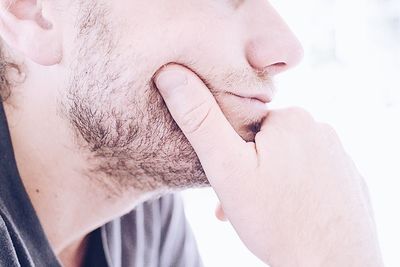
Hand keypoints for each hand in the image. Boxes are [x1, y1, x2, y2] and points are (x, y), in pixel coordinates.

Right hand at [155, 64, 382, 266]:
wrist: (332, 265)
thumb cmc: (276, 219)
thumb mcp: (226, 168)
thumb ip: (200, 119)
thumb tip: (171, 73)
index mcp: (289, 118)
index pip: (245, 123)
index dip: (230, 152)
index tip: (229, 180)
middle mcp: (320, 129)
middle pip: (266, 142)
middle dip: (248, 168)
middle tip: (242, 200)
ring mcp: (337, 154)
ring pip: (285, 159)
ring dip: (266, 180)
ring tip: (261, 210)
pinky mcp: (345, 177)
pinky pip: (308, 175)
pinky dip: (291, 189)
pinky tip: (285, 212)